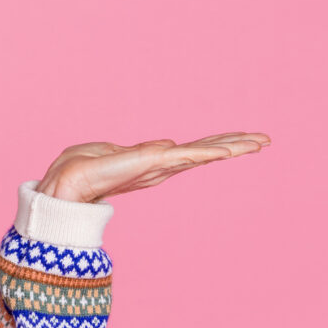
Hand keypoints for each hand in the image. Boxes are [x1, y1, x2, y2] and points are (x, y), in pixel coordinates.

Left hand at [35, 131, 271, 202]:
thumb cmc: (77, 171)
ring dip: (232, 147)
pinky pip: (188, 156)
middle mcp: (160, 167)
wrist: (64, 187)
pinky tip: (233, 150)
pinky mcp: (153, 164)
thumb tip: (167, 146)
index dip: (214, 146)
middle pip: (204, 153)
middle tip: (264, 140)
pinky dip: (211, 152)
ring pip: (202, 154)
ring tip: (260, 141)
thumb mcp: (109, 153)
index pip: (189, 152)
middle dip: (233, 146)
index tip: (240, 141)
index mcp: (150, 162)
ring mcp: (159, 167)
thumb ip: (139, 151)